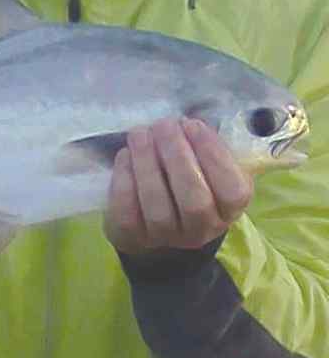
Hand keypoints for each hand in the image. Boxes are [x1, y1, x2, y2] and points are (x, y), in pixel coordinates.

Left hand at [103, 117, 253, 255]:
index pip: (233, 190)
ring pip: (158, 206)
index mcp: (228, 209)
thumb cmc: (188, 179)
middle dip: (177, 156)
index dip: (213, 155)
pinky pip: (128, 212)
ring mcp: (166, 237)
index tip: (193, 124)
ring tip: (140, 134)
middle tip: (163, 125)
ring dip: (147, 163)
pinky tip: (124, 155)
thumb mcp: (208, 164)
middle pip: (194, 200)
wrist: (156, 222)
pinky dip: (125, 180)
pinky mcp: (133, 236)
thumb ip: (208, 146)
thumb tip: (190, 121)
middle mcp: (202, 229)